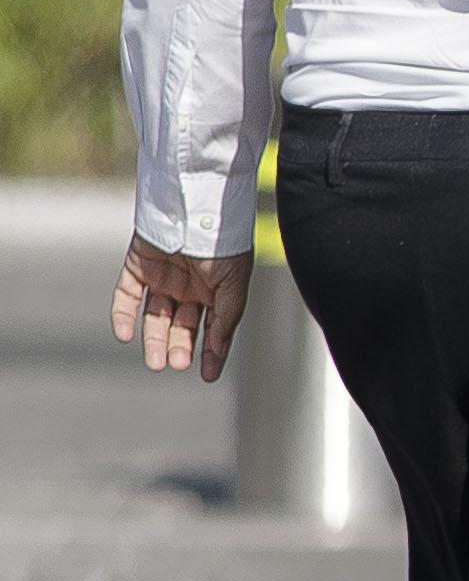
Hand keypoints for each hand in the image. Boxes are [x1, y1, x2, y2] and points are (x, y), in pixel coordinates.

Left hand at [111, 238, 247, 383]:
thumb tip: (217, 349)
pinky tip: (125, 335)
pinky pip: (126, 296)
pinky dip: (123, 316)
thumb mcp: (233, 284)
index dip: (210, 352)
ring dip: (153, 340)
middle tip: (174, 364)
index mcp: (216, 291)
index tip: (205, 375)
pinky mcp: (137, 267)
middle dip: (178, 346)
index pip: (211, 328)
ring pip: (154, 317)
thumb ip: (226, 317)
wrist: (197, 205)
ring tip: (155, 362)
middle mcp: (189, 287)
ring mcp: (162, 277)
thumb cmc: (224, 242)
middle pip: (180, 325)